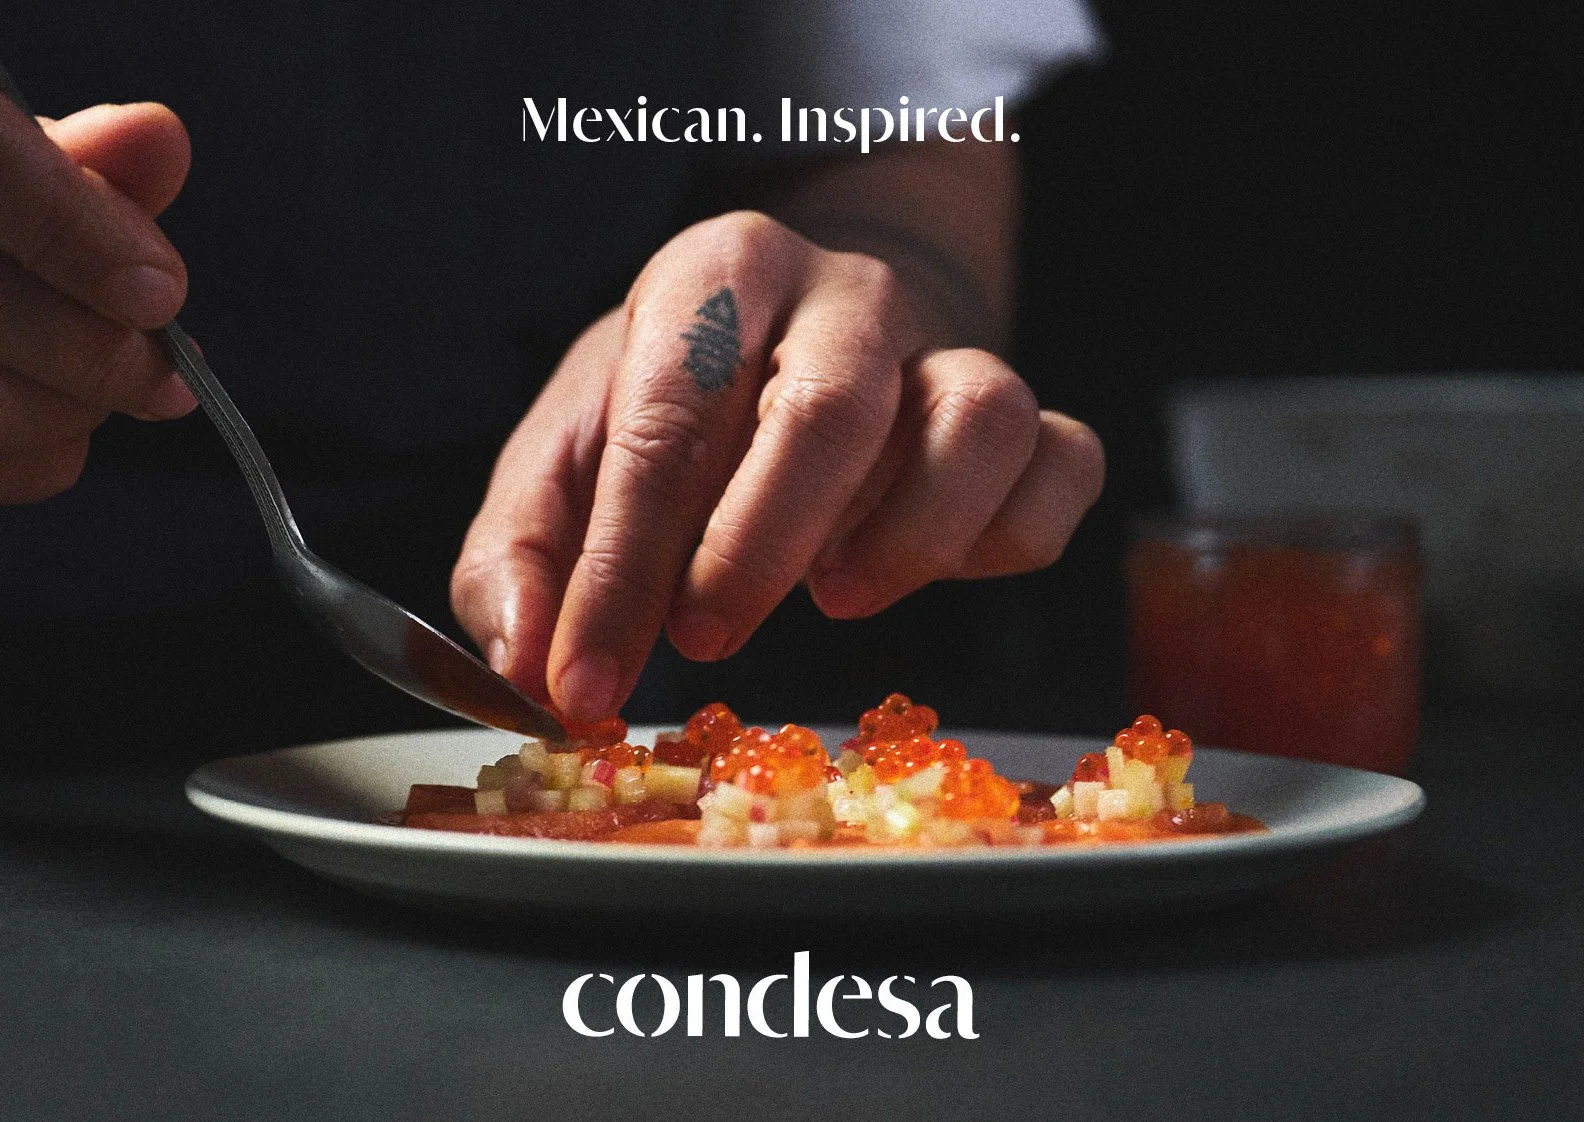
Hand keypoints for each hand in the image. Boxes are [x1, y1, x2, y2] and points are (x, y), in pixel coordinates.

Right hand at [0, 12, 194, 525]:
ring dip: (44, 412)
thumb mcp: (10, 162)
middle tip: (157, 373)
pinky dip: (2, 471)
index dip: (68, 225)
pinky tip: (54, 447)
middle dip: (76, 340)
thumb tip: (157, 140)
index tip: (159, 290)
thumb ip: (87, 159)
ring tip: (106, 404)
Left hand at [453, 210, 1103, 719]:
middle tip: (701, 638)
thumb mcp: (566, 459)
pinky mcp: (1027, 416)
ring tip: (836, 594)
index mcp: (719, 276)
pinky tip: (928, 572)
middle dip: (755, 548)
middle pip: (828, 408)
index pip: (668, 416)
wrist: (806, 331)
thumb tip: (530, 660)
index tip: (584, 677)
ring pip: (978, 417)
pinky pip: (1062, 466)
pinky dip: (1008, 538)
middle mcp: (846, 294)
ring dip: (908, 536)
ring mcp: (949, 350)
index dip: (618, 567)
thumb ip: (521, 559)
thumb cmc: (677, 410)